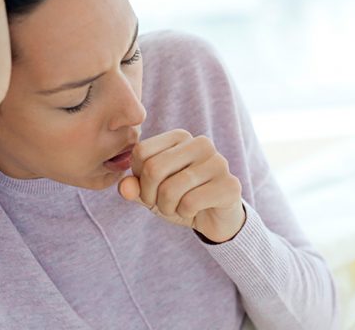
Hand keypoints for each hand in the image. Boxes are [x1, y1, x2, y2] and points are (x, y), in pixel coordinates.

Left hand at [118, 129, 245, 242]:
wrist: (216, 218)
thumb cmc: (181, 198)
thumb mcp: (151, 193)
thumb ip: (134, 187)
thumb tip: (124, 187)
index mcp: (180, 137)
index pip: (141, 151)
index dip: (138, 178)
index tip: (150, 189)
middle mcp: (201, 143)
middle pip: (154, 169)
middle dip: (150, 196)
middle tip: (162, 204)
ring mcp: (218, 162)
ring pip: (170, 189)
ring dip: (167, 207)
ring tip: (178, 207)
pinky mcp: (230, 185)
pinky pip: (190, 202)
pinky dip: (185, 213)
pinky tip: (195, 210)